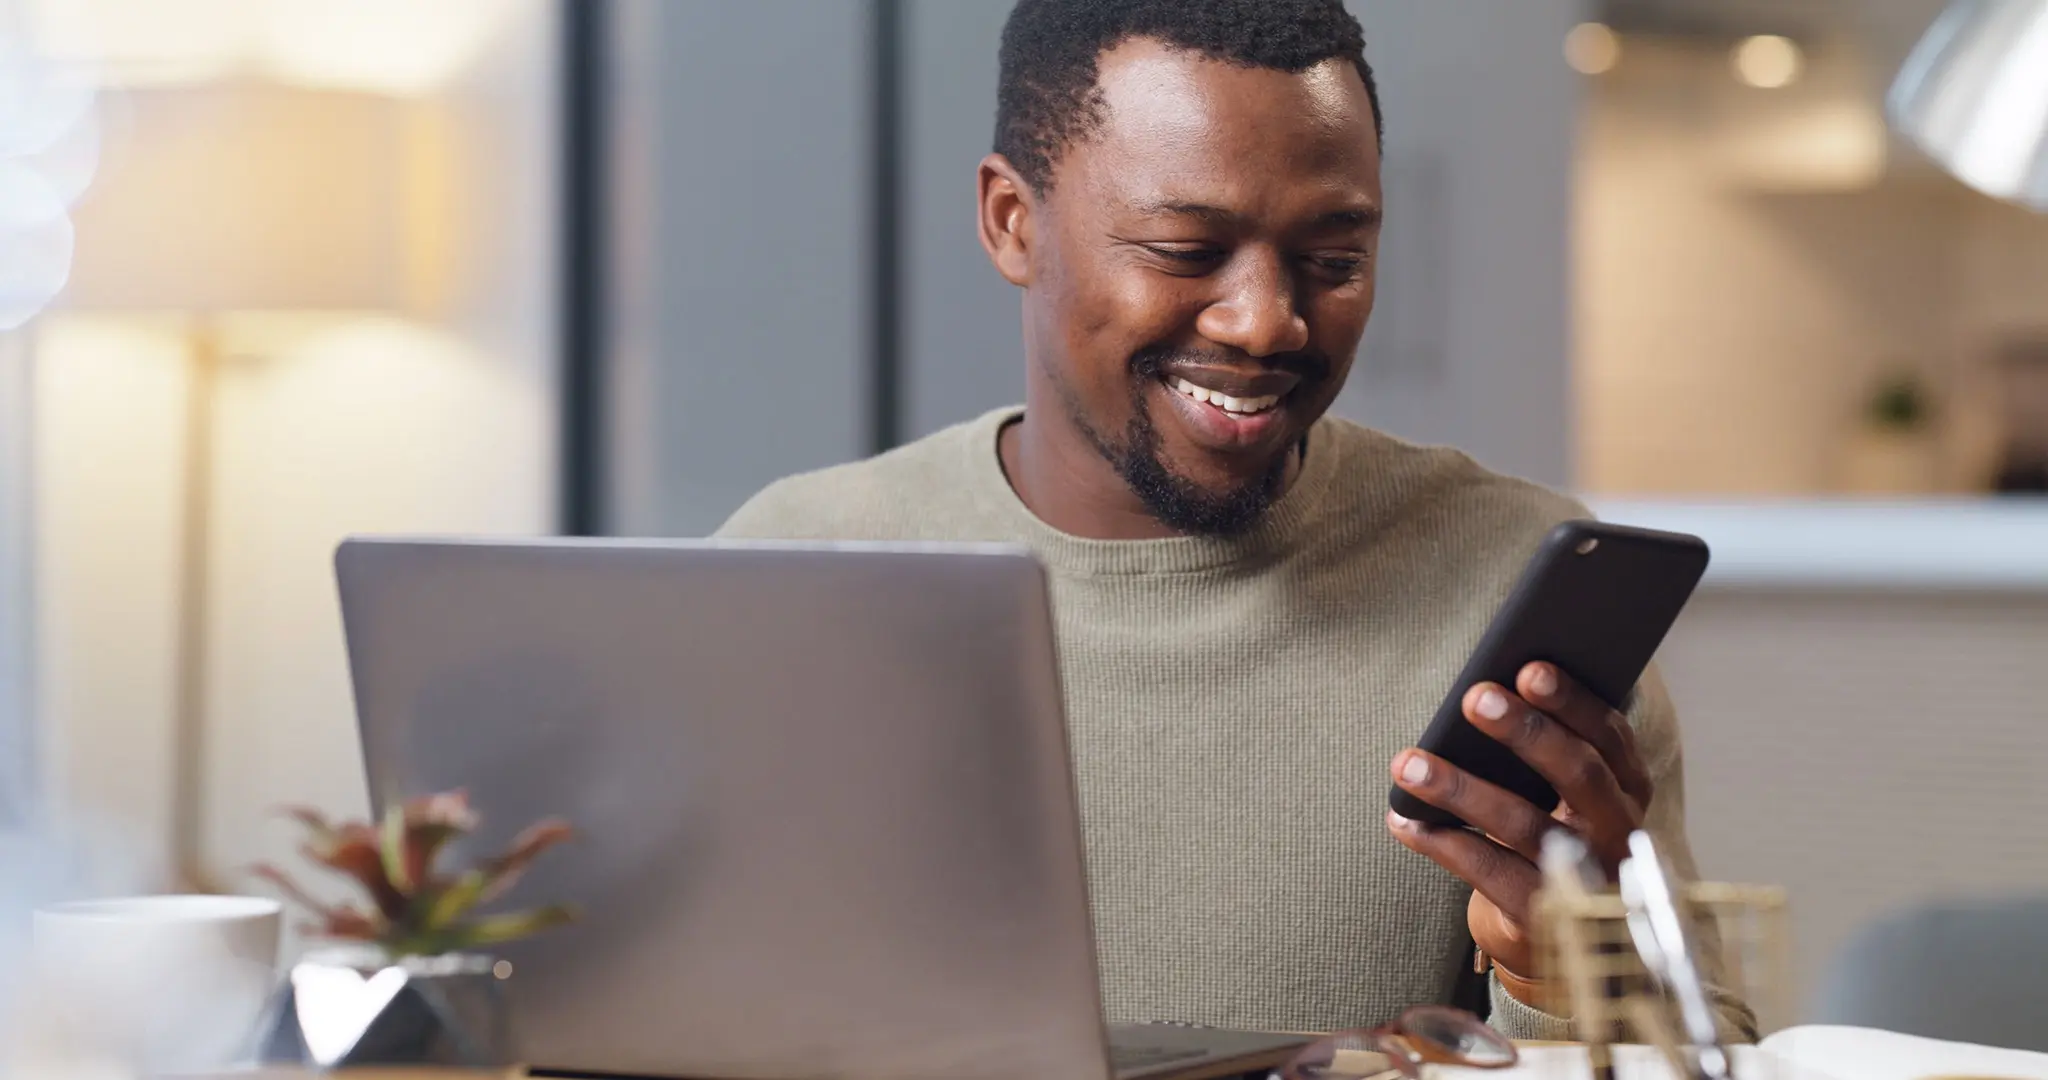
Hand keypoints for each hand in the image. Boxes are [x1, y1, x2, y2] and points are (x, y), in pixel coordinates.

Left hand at [1383, 661, 1652, 992]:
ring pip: (1523, 825)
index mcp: (1629, 788)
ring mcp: (1586, 878)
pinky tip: (1404, 820)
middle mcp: (1618, 832)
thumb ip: (1548, 749)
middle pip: (1579, 776)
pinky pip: (1489, 873)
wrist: (1564, 938)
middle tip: (1474, 698)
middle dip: (1526, 732)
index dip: (1573, 702)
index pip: (1610, 736)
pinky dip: (1442, 843)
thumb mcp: (1569, 795)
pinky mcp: (1545, 916)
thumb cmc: (1555, 836)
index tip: (1529, 669)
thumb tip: (1488, 692)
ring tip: (1408, 763)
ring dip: (1460, 788)